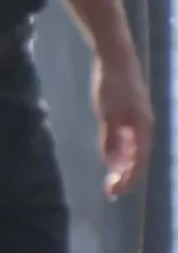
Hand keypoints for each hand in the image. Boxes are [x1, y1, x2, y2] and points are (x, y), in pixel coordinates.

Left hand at [97, 51, 155, 201]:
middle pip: (137, 158)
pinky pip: (128, 139)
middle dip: (126, 176)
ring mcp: (138, 120)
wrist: (116, 59)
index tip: (116, 192)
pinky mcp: (130, 114)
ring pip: (133, 150)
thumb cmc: (112, 86)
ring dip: (123, 166)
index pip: (138, 161)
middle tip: (112, 193)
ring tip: (112, 181)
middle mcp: (144, 127)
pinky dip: (121, 151)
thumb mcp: (108, 114)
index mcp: (142, 128)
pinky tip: (111, 159)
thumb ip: (110, 138)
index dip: (128, 179)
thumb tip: (111, 161)